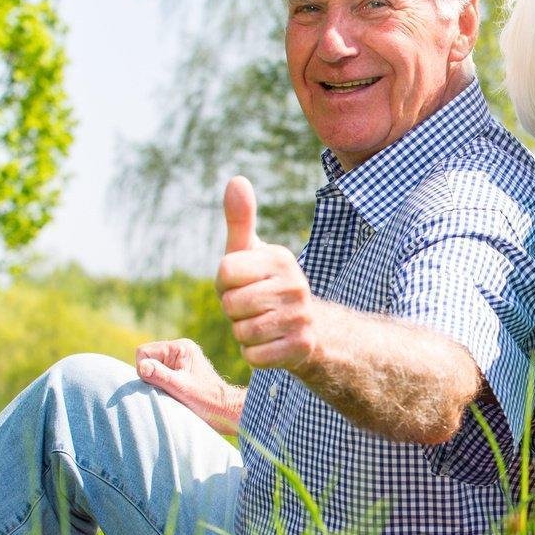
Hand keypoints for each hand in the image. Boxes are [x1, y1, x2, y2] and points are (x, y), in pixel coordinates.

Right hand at [135, 338, 244, 435]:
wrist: (226, 410)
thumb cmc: (207, 400)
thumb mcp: (181, 388)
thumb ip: (160, 376)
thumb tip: (142, 366)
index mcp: (181, 347)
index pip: (144, 352)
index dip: (145, 370)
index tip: (159, 384)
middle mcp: (179, 350)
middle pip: (146, 359)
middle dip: (150, 376)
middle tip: (167, 390)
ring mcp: (179, 361)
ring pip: (151, 368)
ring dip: (156, 382)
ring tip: (172, 393)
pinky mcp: (179, 372)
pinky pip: (158, 375)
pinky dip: (160, 386)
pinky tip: (173, 394)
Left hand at [214, 176, 323, 373]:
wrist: (310, 329)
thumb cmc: (266, 286)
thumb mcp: (251, 253)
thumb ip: (240, 219)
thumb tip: (236, 179)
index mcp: (280, 258)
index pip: (224, 272)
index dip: (224, 283)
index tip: (243, 284)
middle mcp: (295, 284)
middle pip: (231, 304)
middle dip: (234, 312)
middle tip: (253, 309)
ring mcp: (301, 316)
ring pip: (241, 332)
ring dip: (243, 334)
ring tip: (262, 325)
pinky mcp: (302, 346)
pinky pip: (253, 355)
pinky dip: (254, 354)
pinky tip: (270, 345)